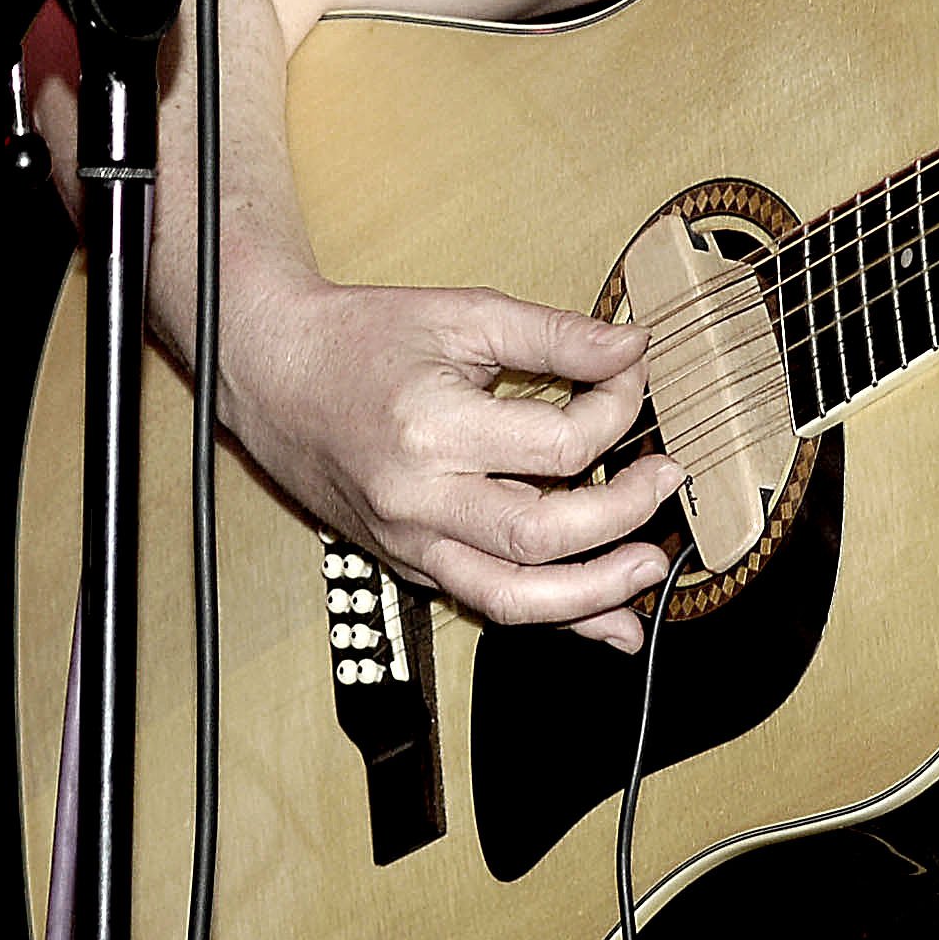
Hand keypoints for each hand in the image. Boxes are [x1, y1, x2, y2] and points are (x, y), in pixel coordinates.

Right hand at [217, 272, 683, 652]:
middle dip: (624, 514)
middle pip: (543, 536)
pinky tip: (608, 626)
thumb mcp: (462, 313)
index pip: (560, 447)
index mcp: (432, 429)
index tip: (633, 379)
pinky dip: (554, 621)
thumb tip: (633, 348)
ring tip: (650, 569)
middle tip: (668, 479)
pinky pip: (486, 602)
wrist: (271, 373)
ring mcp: (408, 542)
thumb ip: (554, 334)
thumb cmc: (361, 337)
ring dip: (594, 595)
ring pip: (512, 597)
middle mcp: (417, 500)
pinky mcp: (407, 561)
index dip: (618, 413)